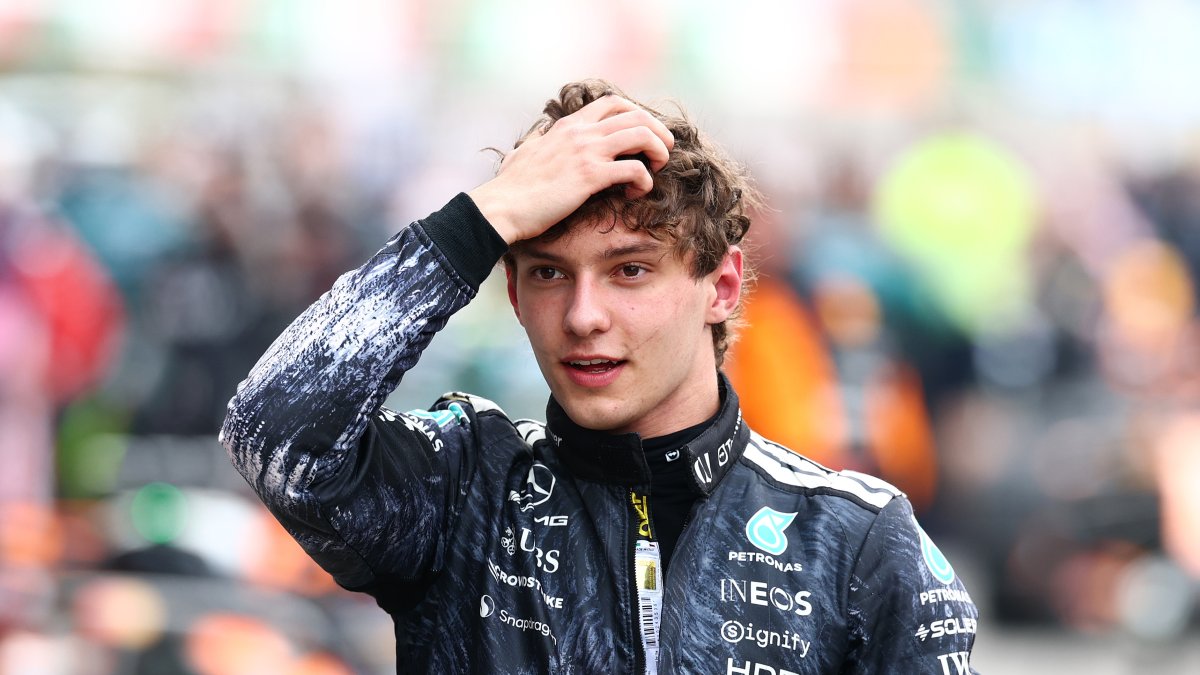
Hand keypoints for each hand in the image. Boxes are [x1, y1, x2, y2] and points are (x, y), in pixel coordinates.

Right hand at [468, 95, 674, 244]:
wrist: (501, 207)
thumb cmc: (510, 187)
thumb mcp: (524, 151)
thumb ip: (538, 139)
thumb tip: (540, 134)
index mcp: (569, 126)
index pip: (613, 103)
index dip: (637, 115)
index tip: (643, 136)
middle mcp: (580, 132)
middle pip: (636, 115)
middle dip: (658, 132)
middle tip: (662, 153)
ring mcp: (586, 152)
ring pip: (642, 135)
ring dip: (658, 151)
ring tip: (655, 169)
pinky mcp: (590, 176)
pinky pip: (634, 169)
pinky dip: (644, 180)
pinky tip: (635, 193)